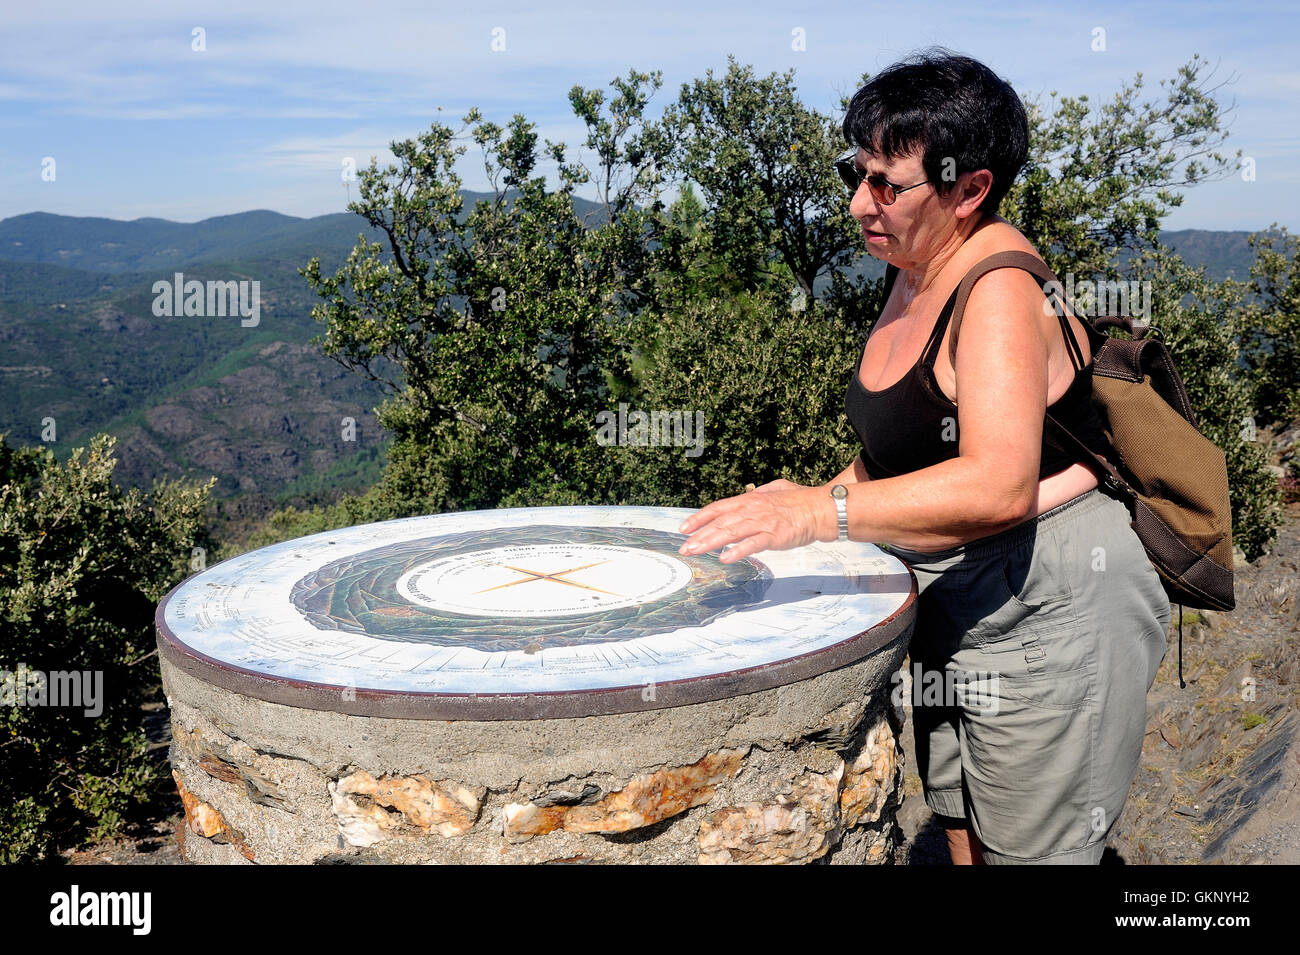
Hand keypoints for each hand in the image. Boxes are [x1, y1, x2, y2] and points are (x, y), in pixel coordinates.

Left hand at [676, 484, 831, 563]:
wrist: (820, 508)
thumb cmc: (799, 501)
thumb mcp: (774, 489)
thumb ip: (758, 493)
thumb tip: (749, 493)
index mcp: (749, 499)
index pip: (717, 508)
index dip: (699, 518)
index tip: (684, 528)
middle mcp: (752, 509)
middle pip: (719, 522)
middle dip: (699, 535)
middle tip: (684, 547)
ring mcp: (762, 522)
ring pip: (730, 532)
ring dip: (710, 542)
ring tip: (695, 551)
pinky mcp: (774, 535)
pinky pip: (752, 544)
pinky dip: (737, 551)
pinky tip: (725, 558)